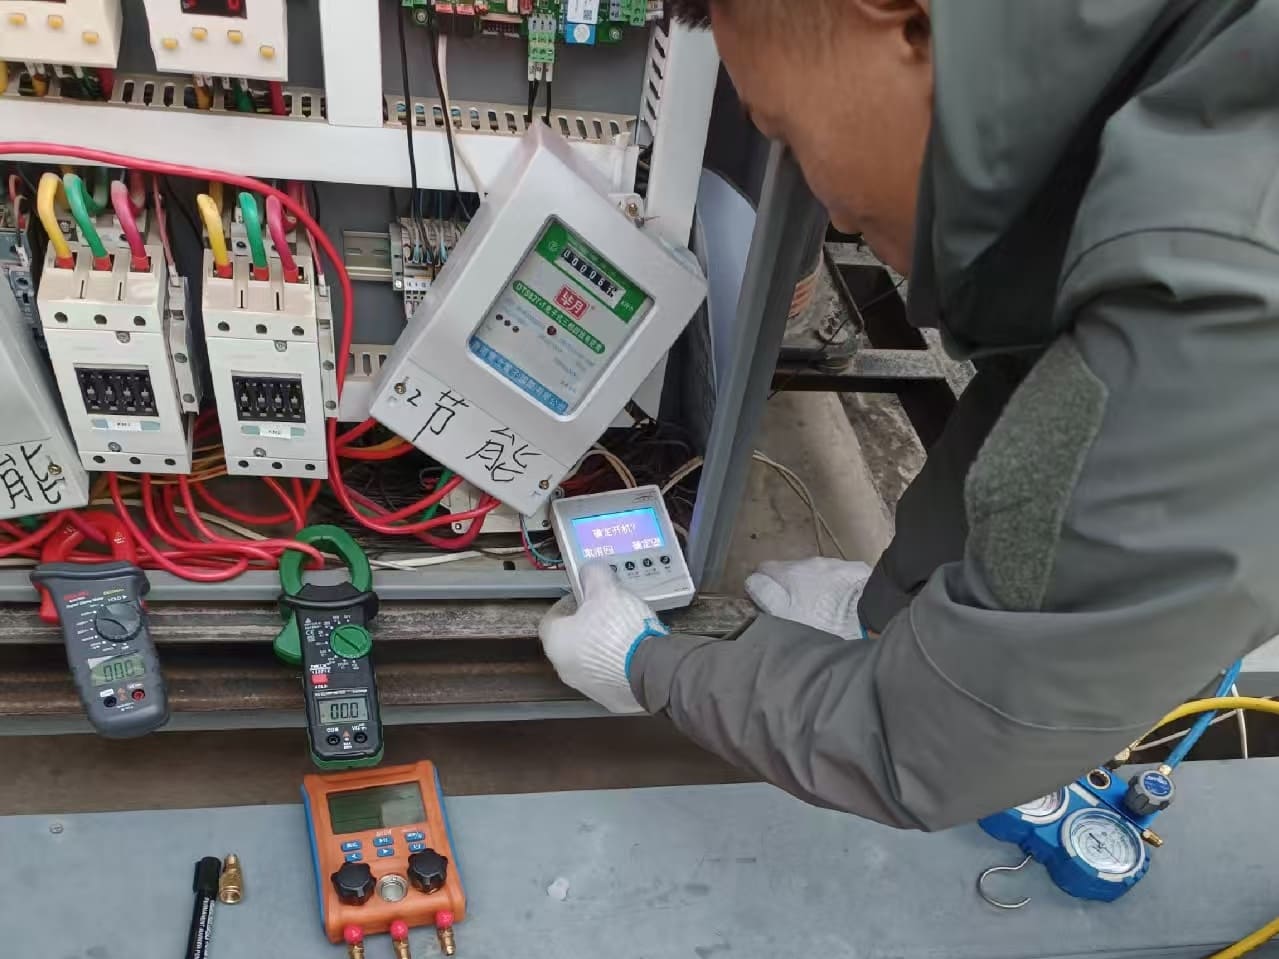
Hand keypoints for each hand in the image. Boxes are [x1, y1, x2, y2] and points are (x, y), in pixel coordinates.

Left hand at [539, 563, 669, 713]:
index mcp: (556, 642)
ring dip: (603, 647)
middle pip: (572, 640)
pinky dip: (620, 666)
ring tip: (627, 631)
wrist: (650, 670)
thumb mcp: (605, 589)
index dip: (570, 603)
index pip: (553, 618)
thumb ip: (593, 575)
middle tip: (609, 611)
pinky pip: (612, 676)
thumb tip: (589, 571)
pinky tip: (637, 653)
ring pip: (591, 661)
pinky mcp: (611, 700)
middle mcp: (565, 669)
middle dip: (588, 625)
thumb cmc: (619, 629)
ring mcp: (588, 688)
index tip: (587, 596)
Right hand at [745, 557, 871, 640]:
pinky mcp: (853, 570)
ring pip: (815, 573)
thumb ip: (766, 595)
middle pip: (790, 571)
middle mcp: (809, 563)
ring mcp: (833, 564)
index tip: (768, 601)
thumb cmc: (824, 619)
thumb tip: (753, 582)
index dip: (763, 584)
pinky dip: (835, 587)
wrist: (868, 613)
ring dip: (814, 587)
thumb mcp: (786, 615)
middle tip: (797, 611)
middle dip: (791, 587)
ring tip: (822, 610)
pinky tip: (842, 604)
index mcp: (789, 573)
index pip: (764, 568)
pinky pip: (838, 577)